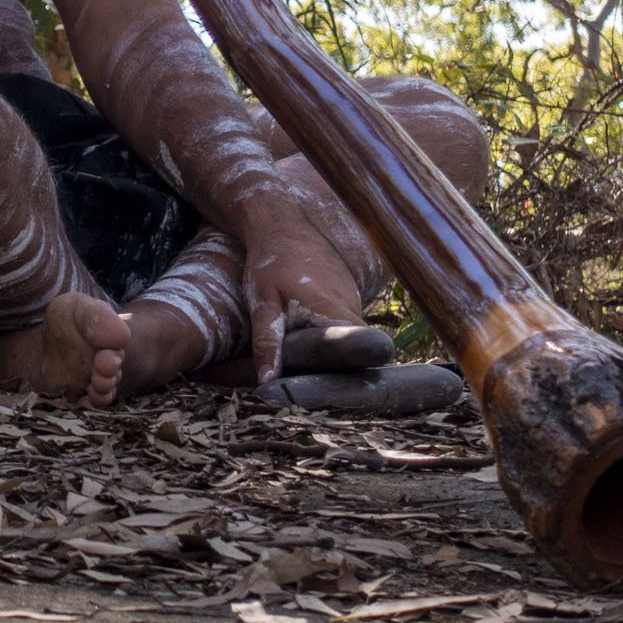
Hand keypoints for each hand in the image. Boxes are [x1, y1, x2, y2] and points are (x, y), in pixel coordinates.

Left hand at [241, 210, 380, 382]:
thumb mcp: (262, 303)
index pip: (360, 355)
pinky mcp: (347, 297)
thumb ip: (267, 342)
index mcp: (336, 312)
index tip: (343, 399)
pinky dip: (331, 338)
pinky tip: (312, 349)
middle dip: (341, 374)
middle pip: (356, 355)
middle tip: (320, 398)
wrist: (281, 223)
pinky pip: (344, 326)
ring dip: (334, 356)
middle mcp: (353, 309)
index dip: (354, 379)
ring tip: (313, 381)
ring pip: (349, 340)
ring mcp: (353, 301)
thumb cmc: (270, 262)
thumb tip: (267, 383)